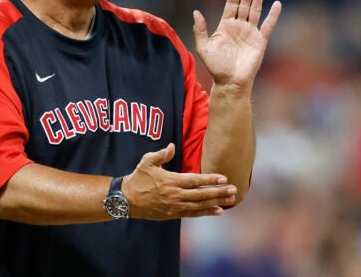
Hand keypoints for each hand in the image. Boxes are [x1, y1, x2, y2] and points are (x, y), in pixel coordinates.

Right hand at [121, 143, 237, 219]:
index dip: (210, 179)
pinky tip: (217, 211)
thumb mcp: (147, 162)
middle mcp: (175, 195)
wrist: (126, 199)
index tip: (224, 178)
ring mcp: (174, 206)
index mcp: (170, 181)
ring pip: (200, 205)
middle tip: (234, 190)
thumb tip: (172, 146)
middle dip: (219, 192)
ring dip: (216, 203)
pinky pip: (193, 214)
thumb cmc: (137, 178)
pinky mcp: (172, 214)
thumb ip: (161, 154)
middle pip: (201, 194)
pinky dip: (206, 212)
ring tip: (230, 200)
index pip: (195, 180)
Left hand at [193, 0, 280, 88]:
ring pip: (255, 10)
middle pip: (244, 3)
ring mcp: (250, 33)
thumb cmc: (215, 66)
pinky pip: (268, 26)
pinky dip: (273, 16)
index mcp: (225, 25)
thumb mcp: (203, 47)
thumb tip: (196, 12)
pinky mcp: (260, 41)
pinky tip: (277, 4)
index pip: (231, 4)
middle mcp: (239, 26)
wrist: (230, 82)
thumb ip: (200, 30)